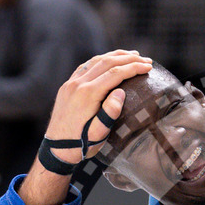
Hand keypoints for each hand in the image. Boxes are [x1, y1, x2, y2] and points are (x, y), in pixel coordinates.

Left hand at [44, 50, 152, 165]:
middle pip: (106, 63)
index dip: (133, 68)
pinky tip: (108, 60)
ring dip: (114, 56)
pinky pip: (85, 67)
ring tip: (131, 55)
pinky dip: (100, 60)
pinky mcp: (67, 86)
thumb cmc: (81, 145)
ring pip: (95, 62)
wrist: (56, 149)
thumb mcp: (98, 134)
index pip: (115, 73)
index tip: (148, 67)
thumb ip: (109, 113)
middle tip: (146, 60)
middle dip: (128, 59)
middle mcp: (78, 85)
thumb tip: (121, 92)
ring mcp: (70, 84)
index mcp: (87, 95)